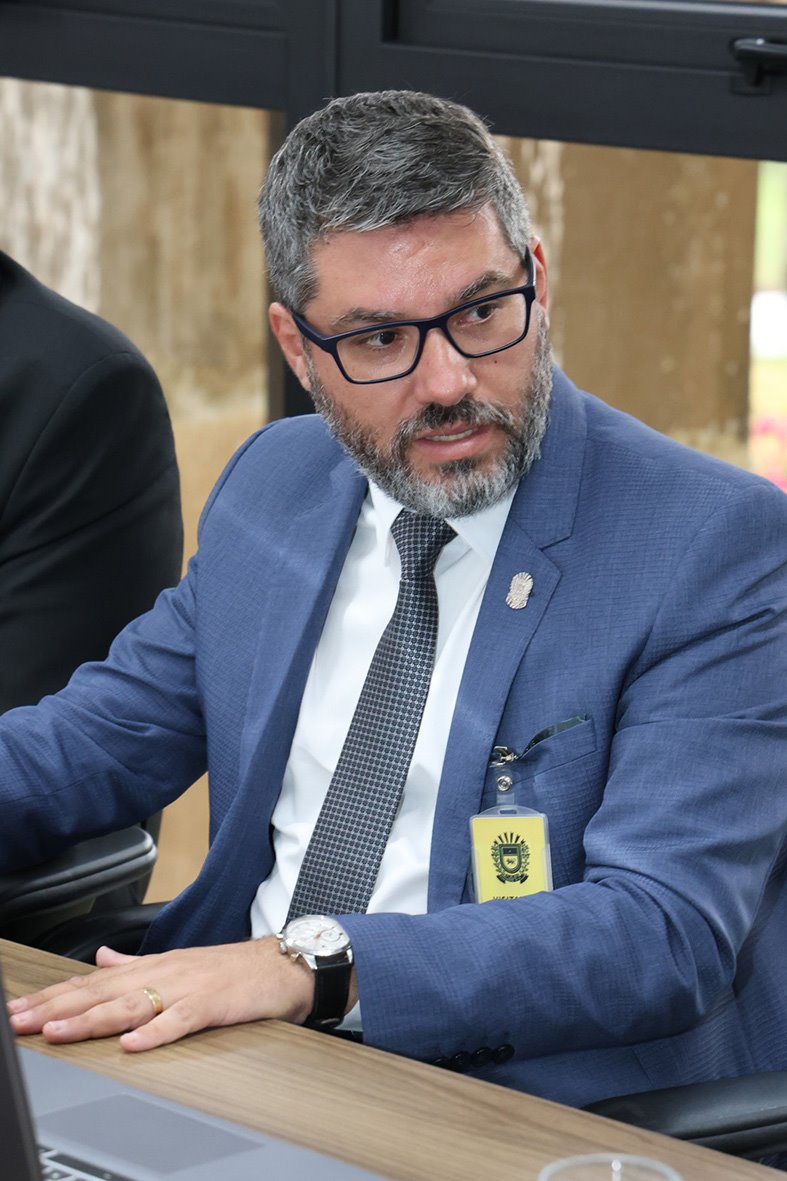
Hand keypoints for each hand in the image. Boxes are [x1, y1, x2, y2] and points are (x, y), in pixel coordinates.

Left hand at [7, 938, 314, 1051]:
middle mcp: (164, 973)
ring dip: (92, 1019)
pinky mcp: (212, 1004)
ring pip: (132, 1004)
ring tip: (58, 1031)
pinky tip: (132, 1044)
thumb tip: (102, 959)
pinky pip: (180, 1021)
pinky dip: (156, 1032)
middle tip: (21, 1020)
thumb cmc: (232, 969)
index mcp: (153, 966)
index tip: (19, 1008)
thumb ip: (137, 964)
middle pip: (101, 992)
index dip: (54, 995)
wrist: (282, 965)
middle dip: (57, 1007)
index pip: (92, 982)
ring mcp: (187, 988)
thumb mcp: (179, 962)